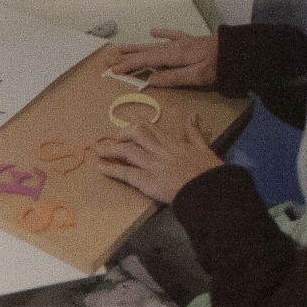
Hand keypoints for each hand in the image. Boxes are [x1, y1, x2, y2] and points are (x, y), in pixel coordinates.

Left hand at [92, 109, 224, 204]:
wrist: (208, 190)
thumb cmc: (208, 172)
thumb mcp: (203, 147)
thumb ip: (194, 132)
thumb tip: (193, 116)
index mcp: (174, 141)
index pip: (151, 128)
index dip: (136, 126)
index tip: (128, 127)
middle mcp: (161, 149)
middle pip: (136, 133)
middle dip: (122, 134)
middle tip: (113, 139)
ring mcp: (152, 164)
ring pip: (127, 151)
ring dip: (110, 149)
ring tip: (99, 149)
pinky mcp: (147, 181)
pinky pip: (125, 173)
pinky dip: (111, 170)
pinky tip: (100, 167)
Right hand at [109, 29, 219, 89]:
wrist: (237, 51)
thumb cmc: (217, 66)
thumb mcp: (195, 76)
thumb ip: (171, 78)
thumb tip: (150, 80)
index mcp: (173, 55)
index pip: (145, 61)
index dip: (129, 66)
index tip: (113, 70)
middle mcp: (173, 46)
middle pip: (145, 52)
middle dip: (126, 56)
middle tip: (109, 59)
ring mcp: (181, 42)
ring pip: (153, 44)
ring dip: (136, 46)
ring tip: (120, 47)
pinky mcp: (189, 41)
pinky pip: (171, 35)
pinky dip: (161, 33)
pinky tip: (152, 32)